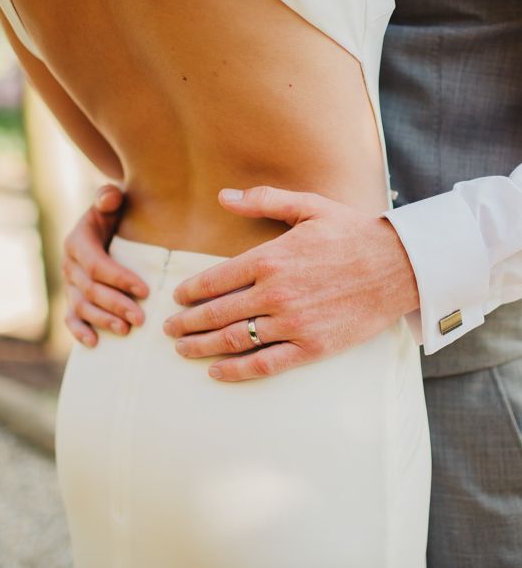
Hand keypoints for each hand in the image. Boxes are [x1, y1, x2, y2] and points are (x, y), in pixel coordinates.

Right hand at [62, 184, 149, 346]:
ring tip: (126, 331)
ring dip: (103, 320)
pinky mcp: (71, 299)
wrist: (105, 224)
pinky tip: (94, 343)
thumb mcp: (111, 201)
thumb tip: (110, 199)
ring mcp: (69, 285)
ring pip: (81, 307)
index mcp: (77, 242)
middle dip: (116, 305)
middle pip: (90, 290)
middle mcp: (69, 265)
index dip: (120, 279)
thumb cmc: (114, 214)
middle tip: (141, 319)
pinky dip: (79, 332)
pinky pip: (71, 318)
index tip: (146, 290)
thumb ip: (109, 197)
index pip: (97, 265)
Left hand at [163, 186, 419, 381]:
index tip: (176, 298)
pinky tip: (216, 372)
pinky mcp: (311, 347)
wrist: (400, 265)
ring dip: (201, 347)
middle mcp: (274, 293)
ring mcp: (292, 323)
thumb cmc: (352, 233)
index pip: (214, 280)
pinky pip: (265, 363)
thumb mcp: (308, 206)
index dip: (189, 292)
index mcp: (269, 258)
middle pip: (216, 313)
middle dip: (186, 323)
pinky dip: (236, 371)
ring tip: (182, 350)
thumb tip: (223, 196)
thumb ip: (263, 201)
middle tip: (168, 329)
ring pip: (234, 340)